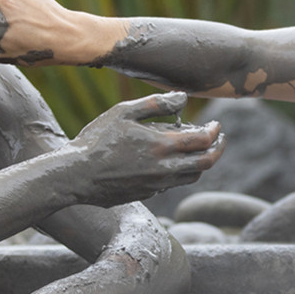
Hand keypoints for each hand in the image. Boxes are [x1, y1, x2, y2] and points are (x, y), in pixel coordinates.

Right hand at [66, 90, 224, 206]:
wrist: (75, 176)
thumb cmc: (96, 140)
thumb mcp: (123, 112)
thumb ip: (156, 104)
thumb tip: (182, 98)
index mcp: (161, 146)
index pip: (203, 141)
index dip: (214, 132)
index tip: (215, 125)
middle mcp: (164, 169)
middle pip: (206, 163)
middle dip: (218, 149)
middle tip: (219, 139)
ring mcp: (157, 185)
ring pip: (192, 176)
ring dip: (202, 162)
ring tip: (198, 149)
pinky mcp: (148, 194)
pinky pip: (173, 184)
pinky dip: (180, 171)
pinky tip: (171, 160)